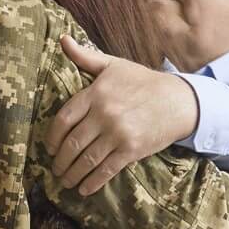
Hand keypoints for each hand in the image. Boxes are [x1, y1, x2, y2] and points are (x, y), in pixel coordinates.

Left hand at [45, 36, 198, 193]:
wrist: (179, 100)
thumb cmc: (142, 82)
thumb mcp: (113, 65)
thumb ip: (85, 57)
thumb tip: (62, 39)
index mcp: (96, 94)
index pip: (63, 119)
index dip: (52, 138)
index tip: (49, 147)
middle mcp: (104, 114)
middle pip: (72, 143)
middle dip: (60, 160)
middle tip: (55, 168)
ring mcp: (118, 133)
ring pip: (86, 160)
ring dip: (71, 174)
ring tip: (64, 181)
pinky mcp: (131, 150)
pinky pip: (105, 170)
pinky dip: (92, 183)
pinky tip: (83, 189)